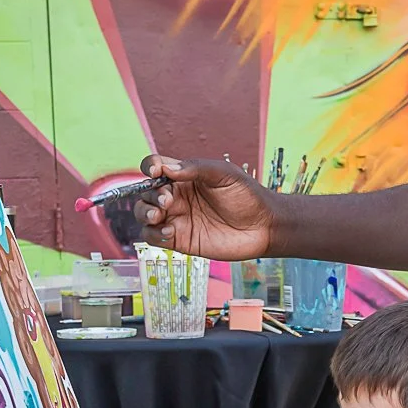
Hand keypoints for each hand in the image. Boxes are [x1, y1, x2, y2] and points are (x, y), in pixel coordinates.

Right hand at [136, 154, 277, 260]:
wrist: (263, 227)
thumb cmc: (247, 196)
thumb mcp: (224, 174)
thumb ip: (195, 168)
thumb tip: (167, 168)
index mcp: (185, 176)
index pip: (156, 167)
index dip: (150, 167)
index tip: (156, 171)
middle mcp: (177, 196)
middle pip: (146, 192)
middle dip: (150, 195)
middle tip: (168, 200)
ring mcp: (177, 218)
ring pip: (144, 214)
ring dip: (144, 213)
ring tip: (160, 216)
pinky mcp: (180, 240)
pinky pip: (153, 237)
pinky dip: (153, 234)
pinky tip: (169, 232)